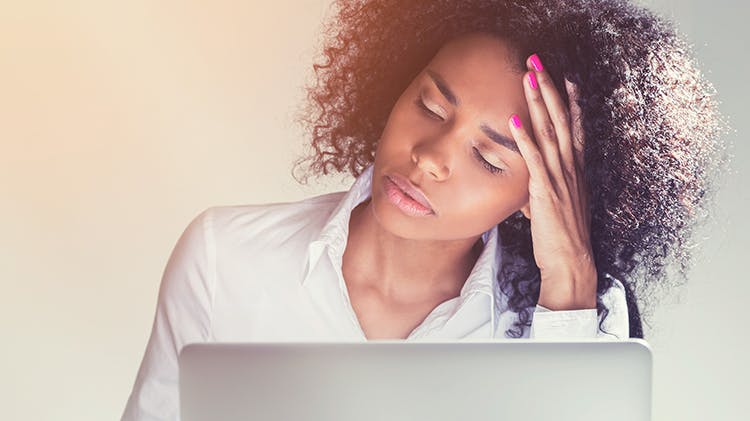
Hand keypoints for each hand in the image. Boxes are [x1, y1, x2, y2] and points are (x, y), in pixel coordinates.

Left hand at [507, 54, 596, 310]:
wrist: (571, 264)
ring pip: (548, 131)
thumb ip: (544, 192)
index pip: (573, 129)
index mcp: (574, 172)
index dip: (569, 102)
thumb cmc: (561, 240)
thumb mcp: (555, 208)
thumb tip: (529, 190)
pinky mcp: (545, 192)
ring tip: (528, 76)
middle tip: (538, 62)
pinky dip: (524, 137)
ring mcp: (559, 179)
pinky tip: (515, 118)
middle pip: (560, 120)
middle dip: (548, 89)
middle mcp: (570, 169)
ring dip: (537, 102)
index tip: (565, 79)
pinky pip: (534, 159)